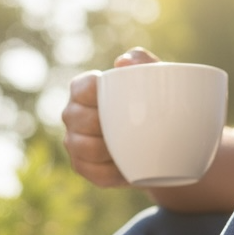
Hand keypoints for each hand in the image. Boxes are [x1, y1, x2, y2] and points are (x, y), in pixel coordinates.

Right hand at [62, 47, 159, 187]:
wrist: (162, 140)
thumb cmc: (152, 100)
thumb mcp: (153, 76)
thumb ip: (141, 60)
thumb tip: (122, 63)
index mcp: (81, 88)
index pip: (83, 89)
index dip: (100, 96)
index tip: (124, 103)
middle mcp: (71, 114)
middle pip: (80, 120)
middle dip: (105, 126)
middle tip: (133, 129)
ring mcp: (72, 142)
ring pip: (84, 148)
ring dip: (109, 150)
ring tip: (130, 148)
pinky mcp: (81, 167)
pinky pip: (94, 173)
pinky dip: (113, 173)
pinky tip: (127, 168)